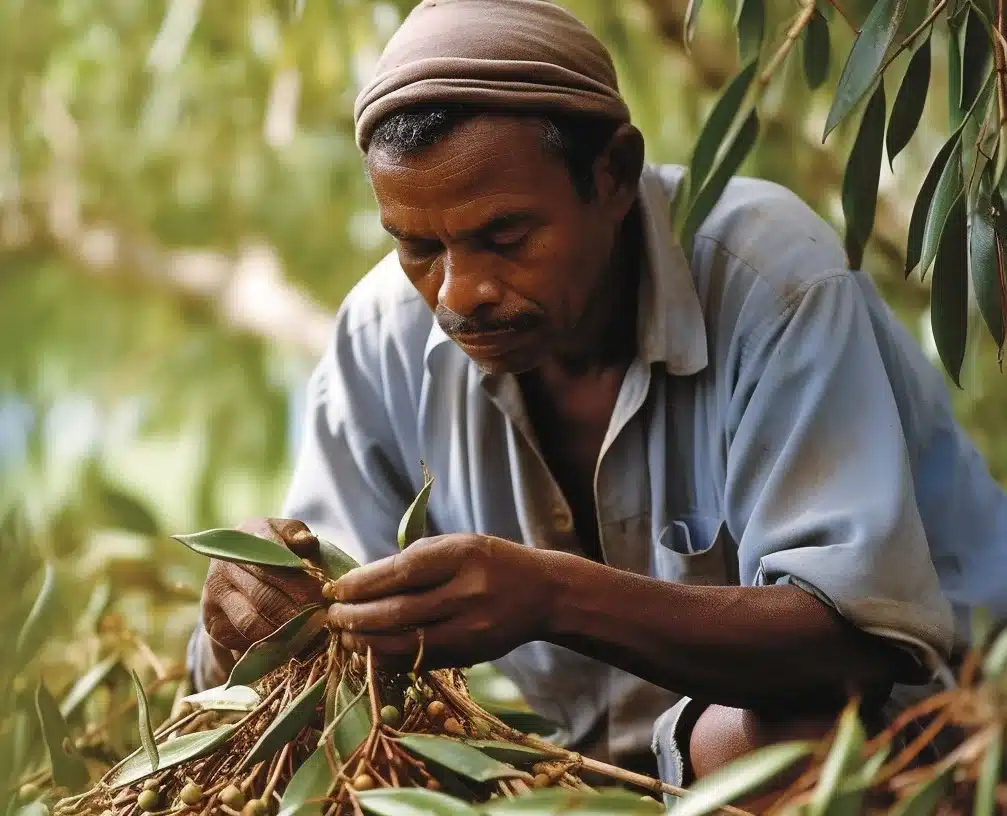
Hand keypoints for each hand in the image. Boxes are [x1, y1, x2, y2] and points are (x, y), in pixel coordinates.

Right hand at [198, 518, 324, 675]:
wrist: (233, 574)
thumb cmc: (272, 551)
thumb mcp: (284, 534)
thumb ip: (297, 535)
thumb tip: (307, 542)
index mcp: (246, 537)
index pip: (272, 558)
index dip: (300, 578)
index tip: (323, 591)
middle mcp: (224, 564)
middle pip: (264, 593)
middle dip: (297, 609)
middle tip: (322, 619)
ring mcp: (214, 595)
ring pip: (251, 621)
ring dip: (283, 631)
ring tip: (310, 635)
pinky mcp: (213, 622)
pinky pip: (242, 639)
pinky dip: (268, 645)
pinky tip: (291, 644)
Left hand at [327, 534, 563, 669]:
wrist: (543, 593)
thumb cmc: (491, 561)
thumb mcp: (459, 545)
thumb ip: (416, 559)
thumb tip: (361, 582)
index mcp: (463, 555)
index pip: (402, 572)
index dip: (363, 583)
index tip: (337, 589)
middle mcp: (469, 592)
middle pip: (400, 611)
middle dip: (358, 616)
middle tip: (332, 618)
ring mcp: (472, 628)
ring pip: (408, 642)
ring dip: (368, 642)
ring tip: (345, 637)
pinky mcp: (472, 655)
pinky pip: (422, 660)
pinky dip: (390, 658)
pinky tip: (371, 651)